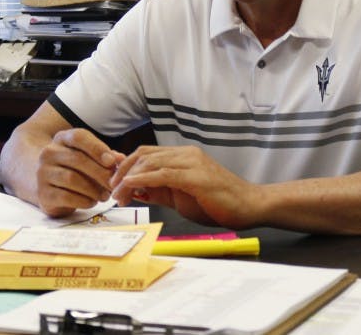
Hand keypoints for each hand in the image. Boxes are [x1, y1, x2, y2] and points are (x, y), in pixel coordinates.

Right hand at [34, 128, 125, 216]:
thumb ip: (105, 157)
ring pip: (71, 178)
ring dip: (93, 189)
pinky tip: (92, 202)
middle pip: (77, 159)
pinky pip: (66, 197)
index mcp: (62, 139)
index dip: (97, 148)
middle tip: (113, 184)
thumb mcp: (88, 158)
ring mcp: (43, 173)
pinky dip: (83, 201)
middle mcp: (49, 153)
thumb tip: (120, 159)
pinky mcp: (43, 193)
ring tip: (105, 196)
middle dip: (100, 173)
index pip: (78, 137)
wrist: (48, 186)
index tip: (112, 161)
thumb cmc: (74, 170)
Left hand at [109, 145, 259, 227]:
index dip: (125, 165)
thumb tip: (134, 191)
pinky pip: (162, 174)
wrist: (249, 206)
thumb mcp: (181, 198)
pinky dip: (142, 179)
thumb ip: (159, 191)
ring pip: (150, 162)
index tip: (112, 182)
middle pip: (143, 155)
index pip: (146, 153)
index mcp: (182, 156)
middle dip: (122, 172)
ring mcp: (191, 162)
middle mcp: (185, 154)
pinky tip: (130, 186)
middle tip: (111, 191)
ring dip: (128, 178)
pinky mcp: (195, 175)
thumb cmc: (218, 203)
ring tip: (117, 195)